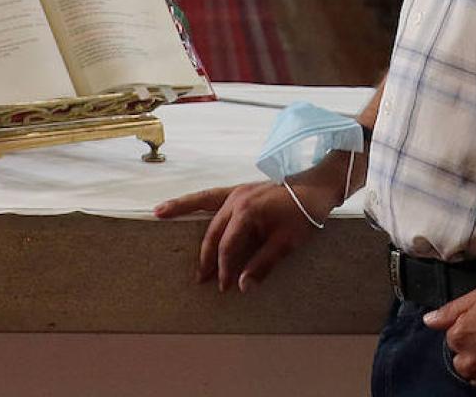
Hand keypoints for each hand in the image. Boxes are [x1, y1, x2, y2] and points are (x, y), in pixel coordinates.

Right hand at [152, 178, 334, 292]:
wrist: (317, 187)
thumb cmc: (304, 214)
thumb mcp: (287, 243)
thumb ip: (263, 265)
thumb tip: (244, 287)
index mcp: (247, 212)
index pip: (227, 247)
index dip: (224, 269)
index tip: (225, 286)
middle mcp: (236, 199)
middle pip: (214, 232)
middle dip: (206, 256)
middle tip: (200, 278)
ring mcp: (236, 192)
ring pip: (203, 203)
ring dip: (181, 209)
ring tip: (158, 213)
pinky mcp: (239, 190)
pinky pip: (211, 195)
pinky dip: (194, 199)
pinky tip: (180, 202)